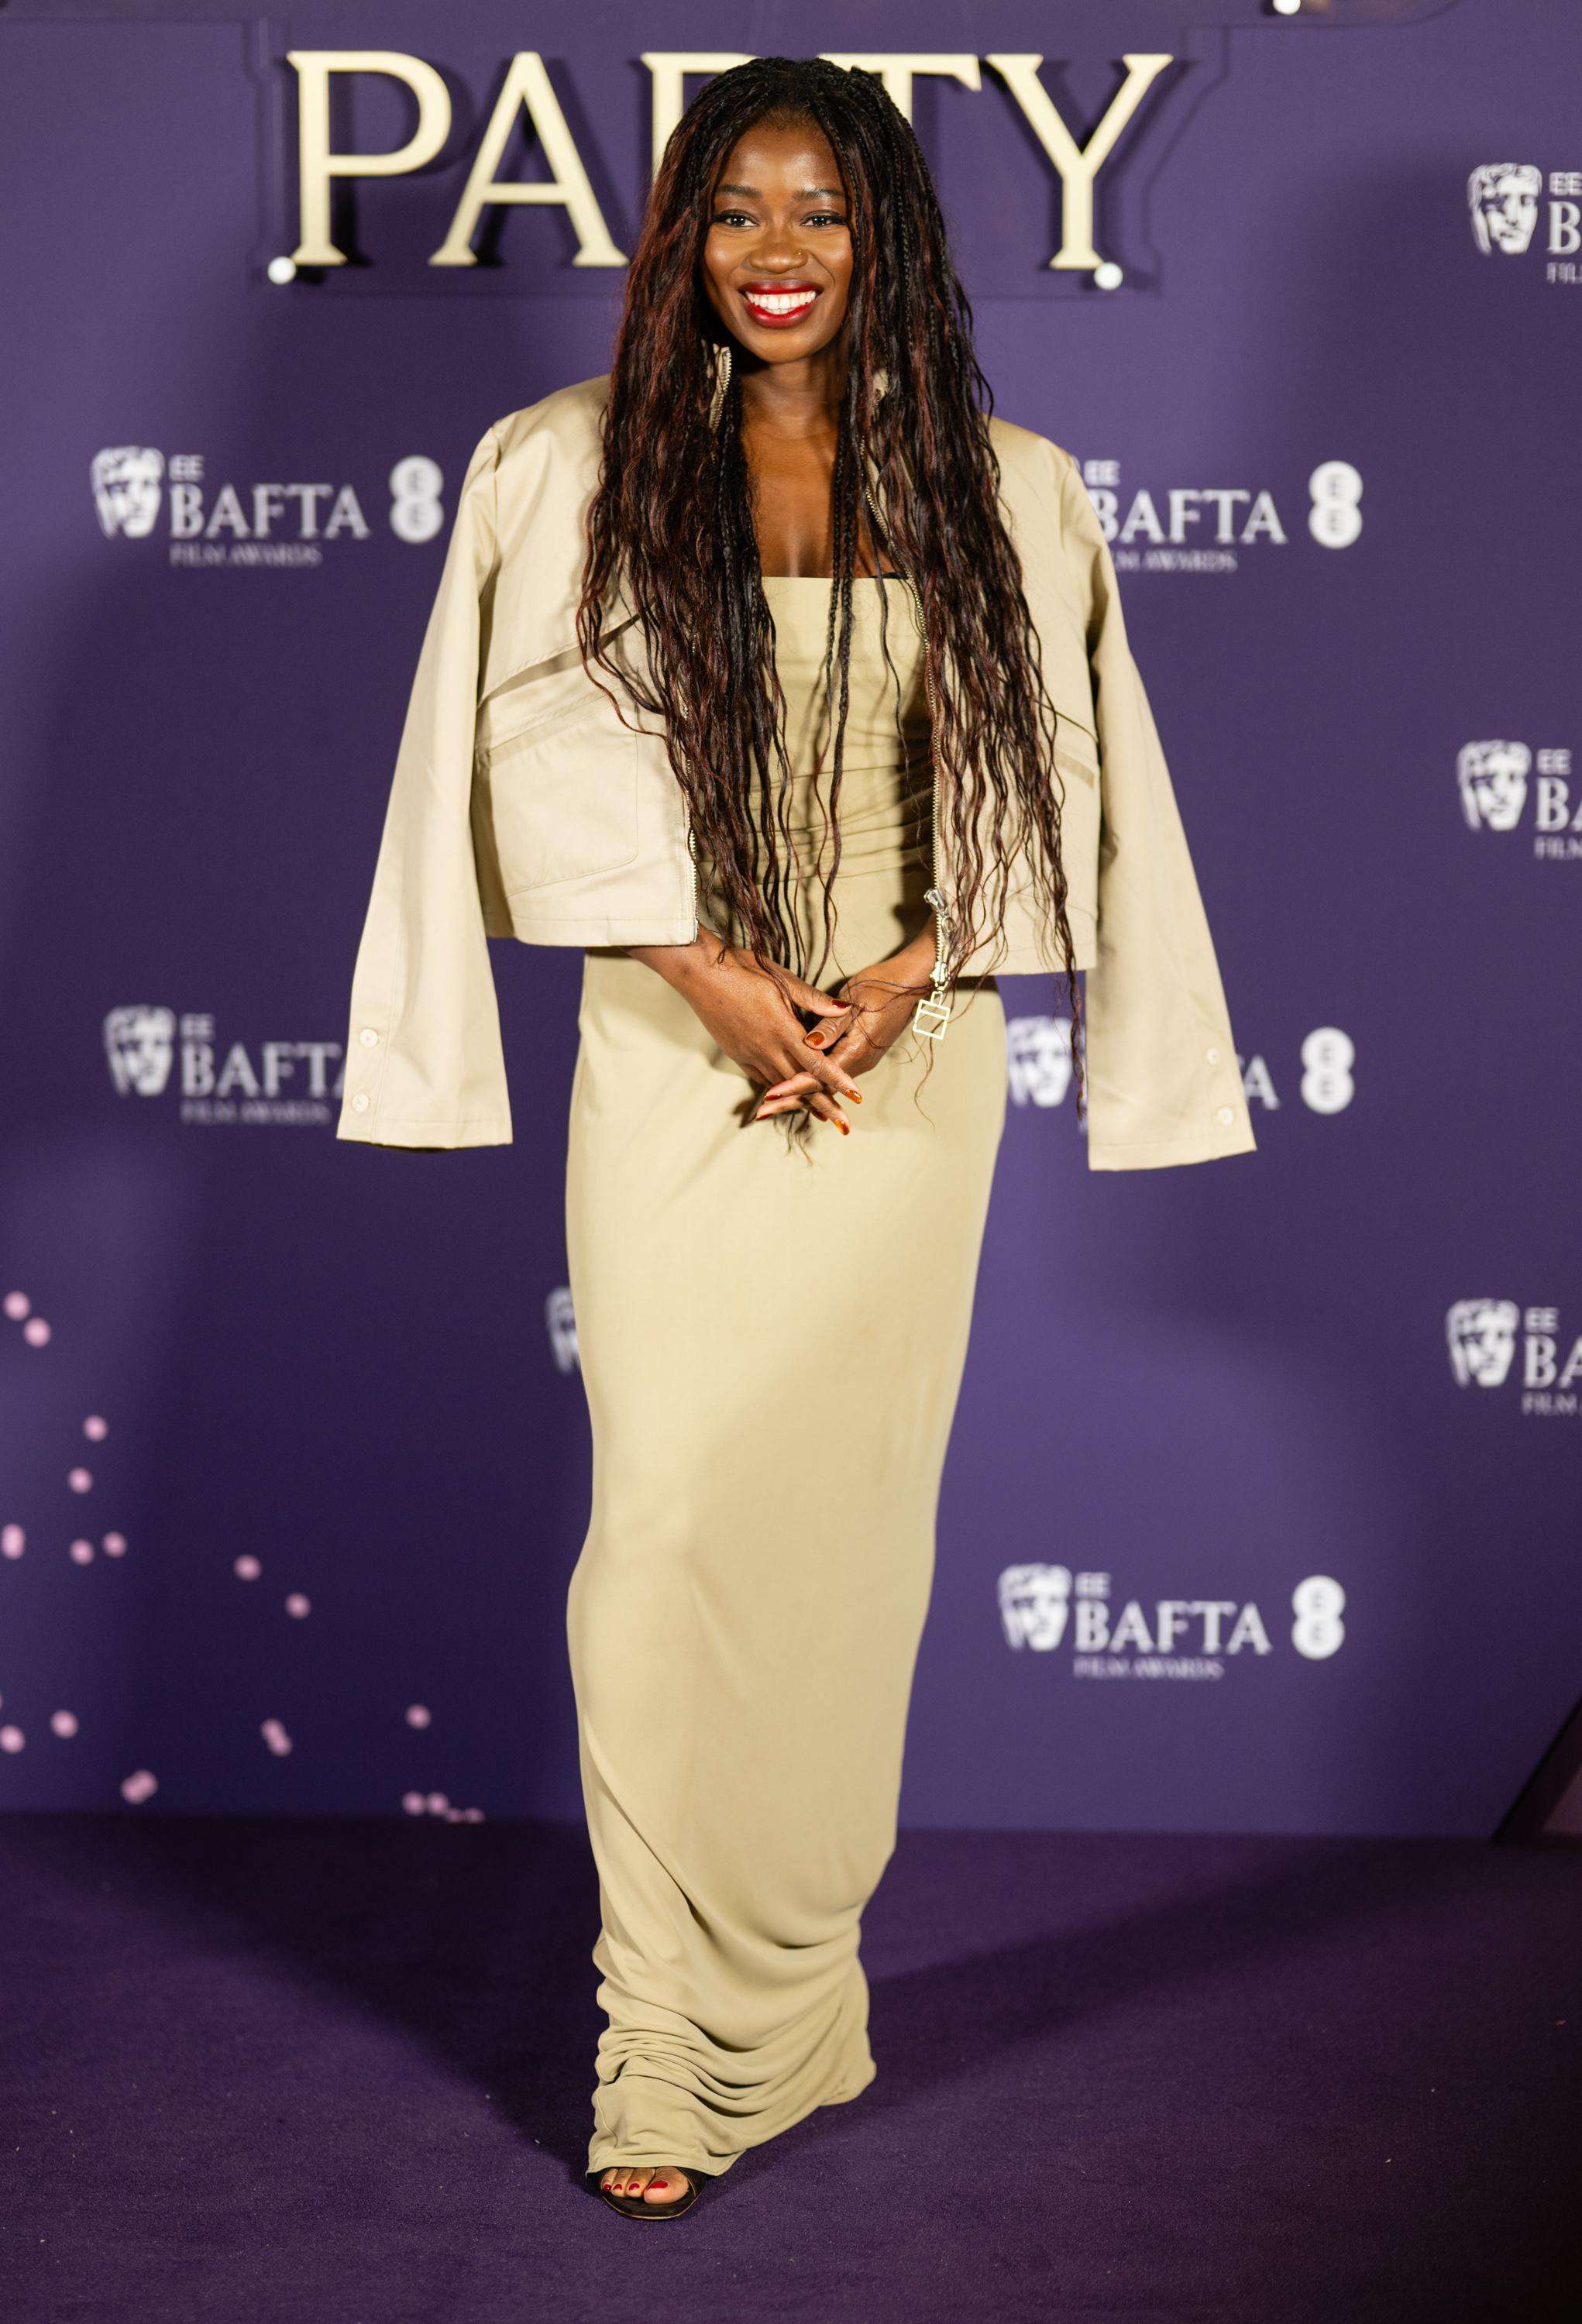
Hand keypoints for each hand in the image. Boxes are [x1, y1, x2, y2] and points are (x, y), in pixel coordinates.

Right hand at [628, 926, 864, 1129]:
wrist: (700, 974)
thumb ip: (814, 1000)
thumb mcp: (782, 979)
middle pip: (801, 1084)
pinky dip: (777, 1088)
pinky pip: (761, 1078)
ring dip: (801, 1100)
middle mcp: (766, 1048)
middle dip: (824, 1104)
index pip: (817, 1063)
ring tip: (819, 1115)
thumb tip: (845, 1009)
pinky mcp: (736, 1054)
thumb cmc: (742, 969)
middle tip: (843, 1125)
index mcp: (782, 1030)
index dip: (838, 1081)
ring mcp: (749, 1054)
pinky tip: (785, 1094)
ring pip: (780, 1084)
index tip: (856, 1097)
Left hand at [754, 927, 937, 1123]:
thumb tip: (808, 1044)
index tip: (770, 1095)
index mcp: (855, 1052)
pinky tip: (795, 1087)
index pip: (818, 1077)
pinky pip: (830, 1075)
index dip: (792, 1085)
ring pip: (824, 1085)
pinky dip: (811, 1083)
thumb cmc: (880, 988)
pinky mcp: (858, 1054)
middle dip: (790, 1101)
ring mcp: (859, 1060)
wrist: (909, 984)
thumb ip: (830, 1026)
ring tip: (772, 1106)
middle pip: (819, 1089)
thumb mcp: (853, 1002)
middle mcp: (858, 1063)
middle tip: (761, 1112)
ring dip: (799, 1095)